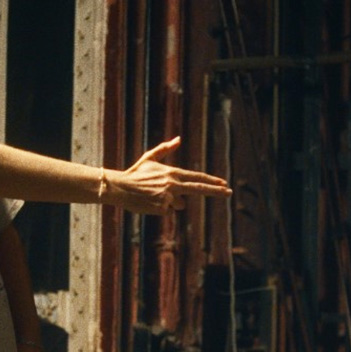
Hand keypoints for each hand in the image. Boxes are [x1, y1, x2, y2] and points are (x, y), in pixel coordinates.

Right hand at [105, 136, 231, 214]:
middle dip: (217, 191)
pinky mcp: (162, 209)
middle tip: (230, 192)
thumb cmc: (135, 173)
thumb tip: (178, 139)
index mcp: (172, 172)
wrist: (120, 188)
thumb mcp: (149, 159)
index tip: (224, 183)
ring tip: (153, 195)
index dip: (212, 180)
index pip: (197, 177)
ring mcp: (168, 197)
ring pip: (179, 204)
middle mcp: (173, 184)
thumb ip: (165, 149)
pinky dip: (161, 209)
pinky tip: (150, 202)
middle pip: (199, 188)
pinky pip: (168, 211)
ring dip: (170, 202)